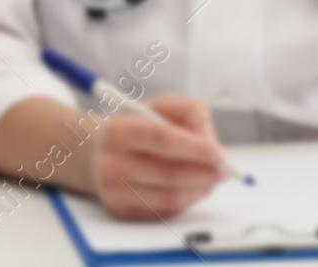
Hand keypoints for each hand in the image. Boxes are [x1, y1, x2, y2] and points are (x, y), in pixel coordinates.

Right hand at [89, 94, 226, 219]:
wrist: (94, 153)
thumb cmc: (135, 126)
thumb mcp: (158, 106)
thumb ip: (189, 110)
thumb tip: (209, 138)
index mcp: (121, 131)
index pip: (163, 140)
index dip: (196, 148)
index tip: (220, 154)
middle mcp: (113, 163)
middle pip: (169, 173)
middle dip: (205, 173)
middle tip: (224, 170)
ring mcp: (116, 191)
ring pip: (170, 198)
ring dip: (200, 189)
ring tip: (213, 178)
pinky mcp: (122, 211)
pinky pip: (164, 211)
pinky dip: (187, 200)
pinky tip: (194, 188)